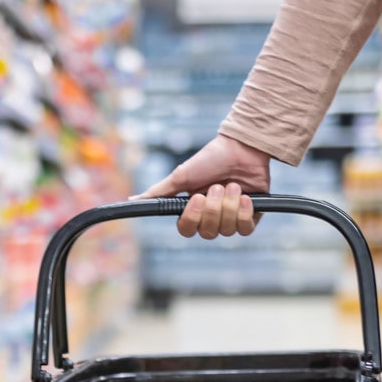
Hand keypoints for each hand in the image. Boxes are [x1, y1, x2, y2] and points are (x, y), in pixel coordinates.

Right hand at [132, 135, 270, 238]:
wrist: (241, 148)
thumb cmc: (209, 160)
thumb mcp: (181, 176)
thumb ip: (158, 192)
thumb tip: (131, 200)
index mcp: (193, 211)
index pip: (187, 230)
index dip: (193, 218)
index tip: (197, 198)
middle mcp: (210, 218)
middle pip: (208, 233)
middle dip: (213, 209)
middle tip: (217, 186)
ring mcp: (230, 219)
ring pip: (227, 231)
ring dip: (229, 206)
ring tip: (232, 185)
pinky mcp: (250, 216)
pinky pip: (245, 229)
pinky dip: (244, 213)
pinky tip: (245, 196)